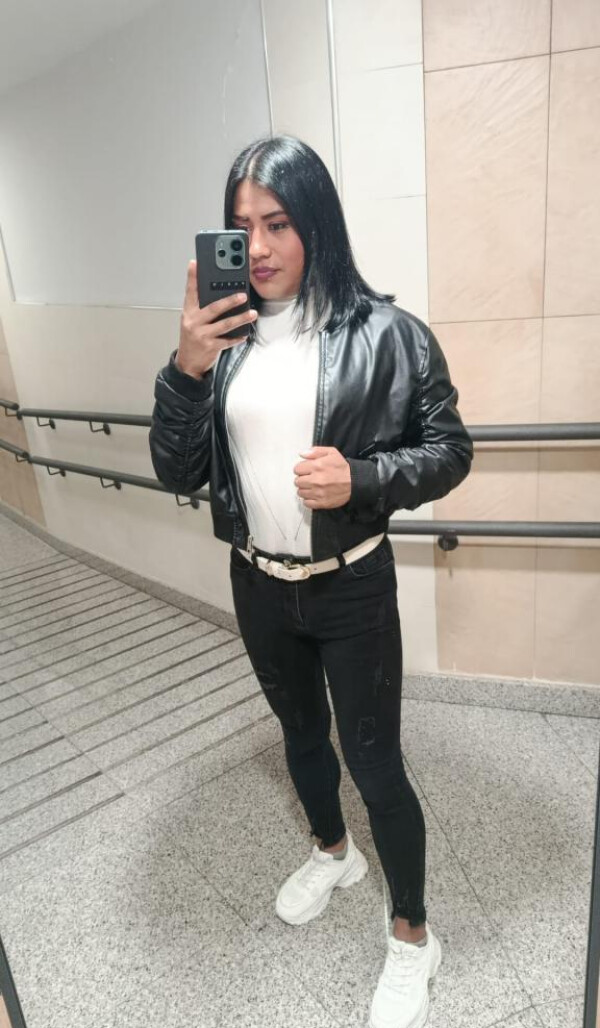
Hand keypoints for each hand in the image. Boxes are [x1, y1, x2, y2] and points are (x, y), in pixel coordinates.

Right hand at [175, 261, 256, 378]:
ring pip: (225, 324)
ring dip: (241, 318)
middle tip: (243, 295)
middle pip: (213, 308)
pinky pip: (227, 340)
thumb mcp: (192, 321)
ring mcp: (202, 335)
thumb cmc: (192, 338)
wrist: (187, 364)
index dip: (192, 277)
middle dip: (230, 301)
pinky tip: (245, 333)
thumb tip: (220, 294)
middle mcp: (193, 322)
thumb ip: (201, 308)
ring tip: (253, 314)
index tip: (195, 263)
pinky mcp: (210, 347)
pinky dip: (237, 337)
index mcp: (188, 312)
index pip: (190, 292)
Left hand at [293, 446, 351, 508]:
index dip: (301, 469)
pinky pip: (306, 503)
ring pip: (300, 492)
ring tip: (313, 486)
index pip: (297, 469)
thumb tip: (302, 454)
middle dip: (302, 479)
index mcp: (316, 466)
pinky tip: (314, 495)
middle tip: (310, 478)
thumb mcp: (331, 453)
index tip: (306, 470)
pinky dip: (308, 500)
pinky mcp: (321, 503)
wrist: (355, 482)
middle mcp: (315, 480)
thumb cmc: (343, 468)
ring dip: (305, 489)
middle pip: (297, 481)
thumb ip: (315, 451)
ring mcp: (318, 493)